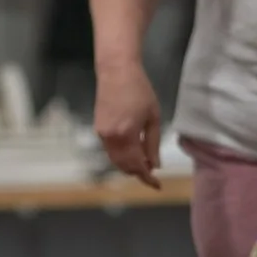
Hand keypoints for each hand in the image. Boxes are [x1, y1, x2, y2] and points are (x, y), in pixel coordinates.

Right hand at [94, 61, 164, 187]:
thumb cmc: (139, 90)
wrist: (116, 71)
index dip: (147, 178)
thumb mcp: (153, 117)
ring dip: (129, 166)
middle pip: (124, 167)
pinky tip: (133, 151)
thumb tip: (155, 165)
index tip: (157, 185)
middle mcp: (111, 138)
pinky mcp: (99, 129)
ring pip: (116, 160)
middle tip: (152, 173)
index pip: (137, 165)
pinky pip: (111, 151)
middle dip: (138, 173)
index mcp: (126, 135)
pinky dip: (122, 156)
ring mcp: (102, 135)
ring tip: (144, 161)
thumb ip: (153, 143)